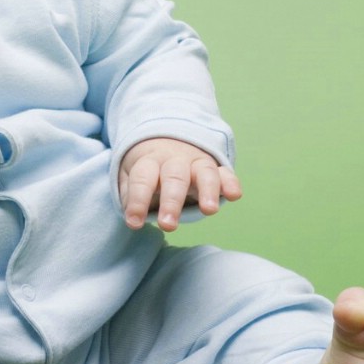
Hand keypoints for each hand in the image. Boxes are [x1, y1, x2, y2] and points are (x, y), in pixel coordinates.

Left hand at [118, 138, 241, 231]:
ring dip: (207, 191)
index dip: (137, 201)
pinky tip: (235, 195)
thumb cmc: (148, 168)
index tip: (134, 223)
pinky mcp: (216, 168)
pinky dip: (231, 182)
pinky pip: (225, 173)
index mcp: (149, 162)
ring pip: (203, 173)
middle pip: (174, 178)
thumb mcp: (130, 174)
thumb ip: (129, 192)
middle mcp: (174, 160)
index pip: (142, 180)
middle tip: (167, 225)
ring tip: (209, 210)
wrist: (167, 138)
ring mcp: (197, 162)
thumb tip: (130, 213)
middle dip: (171, 202)